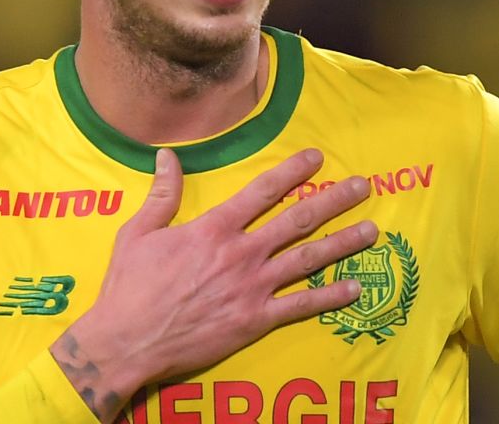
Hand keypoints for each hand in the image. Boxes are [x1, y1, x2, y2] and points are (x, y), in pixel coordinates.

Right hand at [49, 147, 376, 421]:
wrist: (127, 341)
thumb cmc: (129, 287)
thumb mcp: (138, 232)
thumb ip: (161, 194)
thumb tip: (167, 156)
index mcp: (214, 228)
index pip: (263, 191)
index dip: (292, 171)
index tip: (317, 158)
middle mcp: (241, 253)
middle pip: (298, 220)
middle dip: (333, 201)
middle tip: (362, 186)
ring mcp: (252, 287)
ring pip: (309, 260)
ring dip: (343, 243)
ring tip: (372, 230)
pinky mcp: (255, 320)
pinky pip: (301, 306)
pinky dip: (330, 297)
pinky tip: (355, 289)